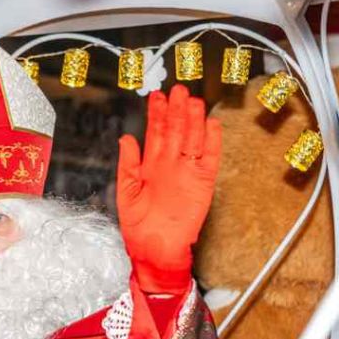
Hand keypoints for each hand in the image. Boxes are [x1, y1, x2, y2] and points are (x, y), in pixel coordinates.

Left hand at [117, 85, 220, 293]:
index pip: (156, 133)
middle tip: (178, 90)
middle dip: (177, 110)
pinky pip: (209, 159)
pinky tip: (212, 125)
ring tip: (194, 101)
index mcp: (150, 165)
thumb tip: (126, 138)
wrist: (155, 248)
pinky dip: (212, 142)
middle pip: (176, 131)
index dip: (156, 115)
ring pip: (193, 140)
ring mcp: (188, 172)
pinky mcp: (203, 183)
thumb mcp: (126, 191)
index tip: (156, 96)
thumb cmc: (138, 225)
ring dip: (194, 120)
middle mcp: (170, 164)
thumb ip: (128, 164)